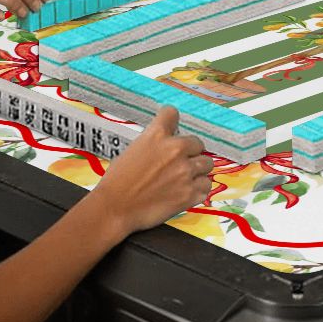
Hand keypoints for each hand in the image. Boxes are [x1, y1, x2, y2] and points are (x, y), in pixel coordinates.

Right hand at [93, 107, 212, 236]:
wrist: (115, 208)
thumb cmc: (117, 181)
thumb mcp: (132, 150)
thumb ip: (153, 143)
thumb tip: (164, 144)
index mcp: (157, 135)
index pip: (172, 113)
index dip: (171, 121)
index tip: (172, 126)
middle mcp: (175, 149)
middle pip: (197, 143)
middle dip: (190, 152)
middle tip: (180, 162)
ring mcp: (185, 171)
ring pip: (207, 164)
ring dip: (198, 170)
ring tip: (185, 178)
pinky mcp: (190, 193)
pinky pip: (206, 186)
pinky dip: (199, 188)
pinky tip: (187, 190)